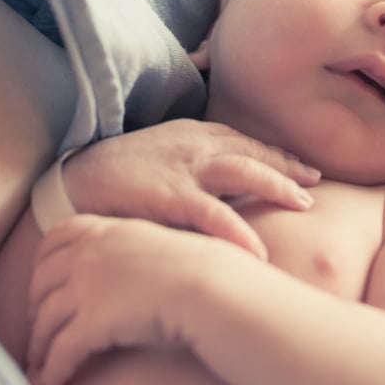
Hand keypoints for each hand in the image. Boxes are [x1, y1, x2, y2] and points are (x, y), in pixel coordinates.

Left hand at [26, 214, 235, 384]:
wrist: (211, 286)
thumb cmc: (201, 269)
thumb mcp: (157, 244)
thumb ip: (132, 249)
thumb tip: (132, 267)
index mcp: (103, 231)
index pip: (55, 239)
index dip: (41, 264)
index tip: (40, 284)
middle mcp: (86, 255)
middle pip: (41, 282)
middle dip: (35, 308)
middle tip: (38, 329)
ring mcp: (85, 288)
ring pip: (45, 321)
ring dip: (39, 345)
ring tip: (40, 363)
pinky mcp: (90, 323)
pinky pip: (61, 353)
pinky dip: (52, 372)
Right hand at [60, 119, 320, 258]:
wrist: (69, 182)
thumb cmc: (114, 177)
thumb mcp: (159, 161)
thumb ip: (192, 170)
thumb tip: (223, 193)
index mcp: (191, 135)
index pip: (244, 142)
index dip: (276, 155)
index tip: (304, 170)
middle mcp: (193, 145)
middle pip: (252, 152)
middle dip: (287, 166)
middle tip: (316, 183)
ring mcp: (182, 169)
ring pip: (243, 172)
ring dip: (277, 185)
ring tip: (304, 204)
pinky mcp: (168, 196)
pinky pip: (213, 214)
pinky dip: (239, 230)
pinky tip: (259, 249)